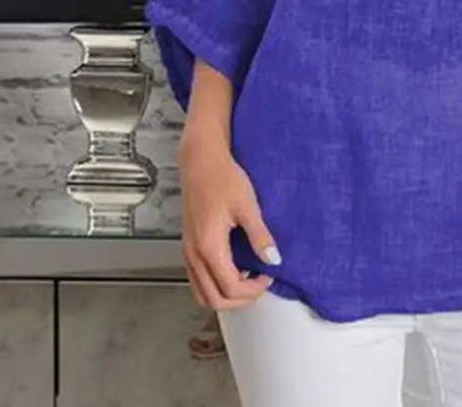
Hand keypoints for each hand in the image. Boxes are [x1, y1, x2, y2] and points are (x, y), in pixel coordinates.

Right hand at [178, 133, 278, 309]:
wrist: (201, 161)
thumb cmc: (222, 177)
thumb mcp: (247, 205)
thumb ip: (260, 236)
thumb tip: (273, 259)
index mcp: (208, 246)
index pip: (230, 288)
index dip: (253, 290)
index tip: (267, 276)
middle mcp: (193, 254)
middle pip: (214, 300)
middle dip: (240, 300)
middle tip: (259, 285)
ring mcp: (188, 252)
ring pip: (202, 294)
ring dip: (225, 296)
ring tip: (246, 280)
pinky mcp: (188, 246)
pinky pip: (197, 280)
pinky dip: (214, 285)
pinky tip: (232, 270)